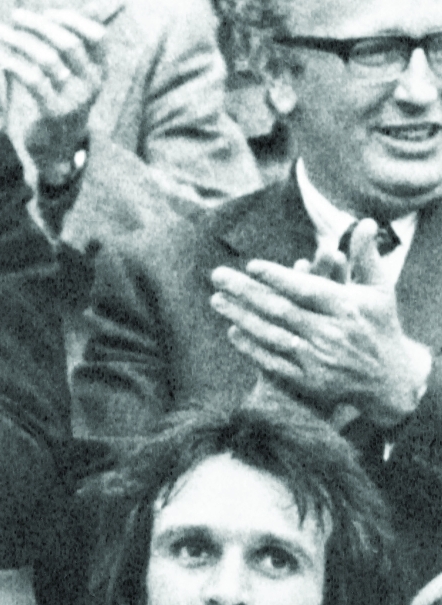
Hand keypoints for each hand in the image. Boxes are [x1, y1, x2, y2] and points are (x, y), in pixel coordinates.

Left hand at [0, 8, 107, 171]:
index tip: (47, 12)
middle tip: (15, 15)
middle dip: (39, 25)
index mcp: (100, 71)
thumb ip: (67, 46)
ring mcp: (75, 99)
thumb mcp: (71, 75)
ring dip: (21, 40)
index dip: (72, 19)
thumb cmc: (59, 103)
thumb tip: (58, 11)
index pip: (96, 35)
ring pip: (48, 59)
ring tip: (1, 31)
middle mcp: (92, 84)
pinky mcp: (55, 112)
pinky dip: (14, 63)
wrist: (56, 149)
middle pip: (68, 43)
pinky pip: (33, 80)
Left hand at [210, 220, 430, 425]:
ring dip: (241, 317)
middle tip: (218, 275)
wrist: (388, 378)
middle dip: (246, 292)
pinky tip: (232, 331)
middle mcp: (331, 334)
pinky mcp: (309, 381)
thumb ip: (366, 256)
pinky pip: (274, 362)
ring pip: (272, 335)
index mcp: (347, 308)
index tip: (251, 265)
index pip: (306, 290)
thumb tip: (367, 222)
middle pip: (281, 310)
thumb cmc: (379, 325)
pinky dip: (252, 347)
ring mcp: (318, 359)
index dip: (277, 278)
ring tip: (217, 299)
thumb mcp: (380, 289)